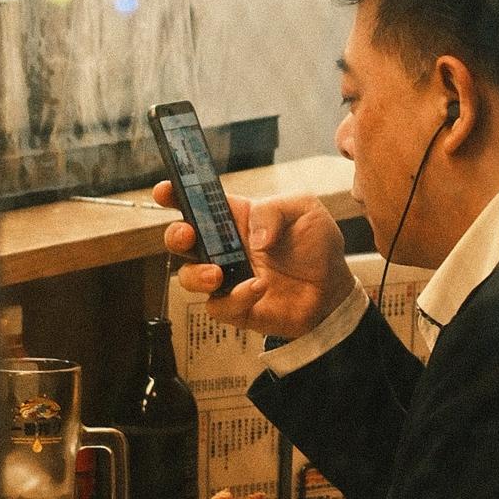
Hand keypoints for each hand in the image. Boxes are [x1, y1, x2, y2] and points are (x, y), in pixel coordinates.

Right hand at [152, 181, 354, 340]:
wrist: (334, 289)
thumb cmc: (316, 245)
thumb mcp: (303, 210)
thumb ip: (274, 211)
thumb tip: (254, 237)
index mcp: (235, 217)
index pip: (197, 203)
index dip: (175, 195)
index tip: (164, 191)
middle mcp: (224, 247)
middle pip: (181, 239)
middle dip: (175, 235)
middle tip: (187, 235)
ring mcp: (227, 278)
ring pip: (188, 276)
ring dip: (196, 274)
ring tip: (218, 274)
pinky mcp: (236, 307)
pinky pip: (219, 307)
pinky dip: (235, 298)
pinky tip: (258, 288)